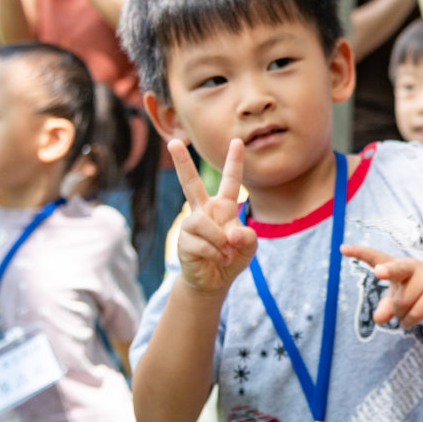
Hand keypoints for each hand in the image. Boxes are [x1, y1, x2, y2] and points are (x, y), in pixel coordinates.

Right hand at [169, 138, 256, 295]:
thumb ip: (247, 237)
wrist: (214, 280)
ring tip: (226, 254)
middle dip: (182, 162)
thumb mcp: (249, 247)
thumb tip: (231, 235)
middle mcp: (205, 210)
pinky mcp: (184, 240)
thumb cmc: (232, 258)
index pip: (231, 181)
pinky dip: (215, 254)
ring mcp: (192, 224)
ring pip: (204, 224)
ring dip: (220, 242)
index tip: (237, 141)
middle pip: (190, 183)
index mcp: (224, 206)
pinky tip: (217, 260)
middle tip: (173, 142)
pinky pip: (202, 243)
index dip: (234, 161)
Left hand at [339, 243, 422, 327]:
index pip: (376, 257)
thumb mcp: (396, 298)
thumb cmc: (414, 292)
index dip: (360, 253)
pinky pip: (414, 312)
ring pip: (402, 301)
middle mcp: (412, 267)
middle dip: (386, 270)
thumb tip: (379, 318)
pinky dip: (408, 320)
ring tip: (406, 310)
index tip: (342, 249)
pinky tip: (409, 319)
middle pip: (394, 270)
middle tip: (379, 271)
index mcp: (398, 265)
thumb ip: (385, 306)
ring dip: (400, 313)